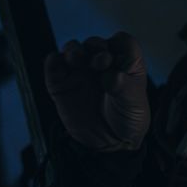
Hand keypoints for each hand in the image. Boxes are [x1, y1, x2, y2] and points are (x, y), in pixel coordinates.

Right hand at [44, 32, 149, 151]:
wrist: (107, 144)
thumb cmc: (127, 120)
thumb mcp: (133, 104)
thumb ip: (123, 87)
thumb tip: (111, 76)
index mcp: (124, 63)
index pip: (122, 42)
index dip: (119, 45)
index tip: (117, 59)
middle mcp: (102, 63)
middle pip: (96, 43)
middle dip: (96, 47)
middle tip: (100, 62)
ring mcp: (80, 71)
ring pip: (73, 49)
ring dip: (74, 50)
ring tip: (76, 59)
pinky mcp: (61, 82)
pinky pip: (53, 64)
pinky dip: (53, 61)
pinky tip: (58, 65)